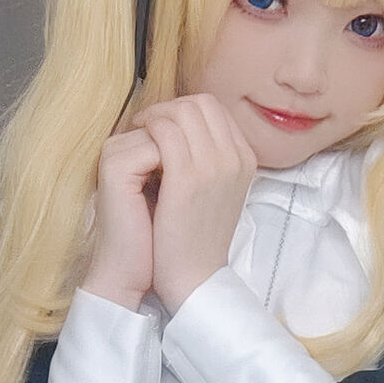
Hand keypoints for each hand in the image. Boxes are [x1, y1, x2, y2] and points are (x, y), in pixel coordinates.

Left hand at [136, 94, 257, 313]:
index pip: (215, 111)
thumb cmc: (196, 238)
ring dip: (156, 116)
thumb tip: (186, 131)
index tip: (164, 126)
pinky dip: (148, 129)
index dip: (184, 111)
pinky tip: (137, 142)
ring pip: (183, 111)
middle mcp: (236, 158)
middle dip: (170, 107)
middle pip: (201, 104)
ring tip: (140, 132)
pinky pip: (165, 131)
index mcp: (246, 160)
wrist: (194, 278)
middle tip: (148, 125)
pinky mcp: (189, 177)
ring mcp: (215, 166)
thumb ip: (211, 159)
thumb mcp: (216, 193)